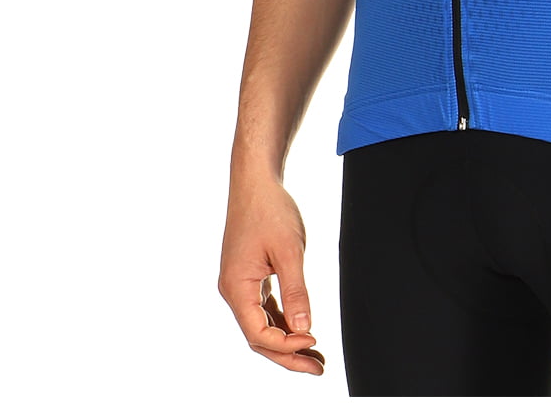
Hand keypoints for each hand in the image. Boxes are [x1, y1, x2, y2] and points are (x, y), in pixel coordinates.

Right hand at [218, 175, 325, 375]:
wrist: (255, 181)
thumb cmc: (270, 210)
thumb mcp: (289, 251)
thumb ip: (296, 292)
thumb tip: (304, 329)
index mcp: (236, 288)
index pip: (258, 334)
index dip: (286, 345)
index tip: (313, 341)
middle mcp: (233, 291)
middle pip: (258, 336)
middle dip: (287, 355)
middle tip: (317, 368)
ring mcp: (240, 284)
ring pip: (262, 324)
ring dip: (287, 340)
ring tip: (315, 355)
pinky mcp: (249, 276)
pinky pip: (264, 308)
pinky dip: (283, 321)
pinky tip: (302, 329)